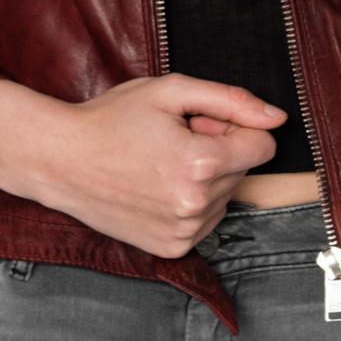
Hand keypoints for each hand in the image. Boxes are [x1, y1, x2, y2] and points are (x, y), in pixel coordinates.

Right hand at [31, 74, 288, 258]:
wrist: (62, 160)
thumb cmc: (113, 119)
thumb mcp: (171, 92)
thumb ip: (231, 101)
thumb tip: (278, 118)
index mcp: (201, 164)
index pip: (263, 146)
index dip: (233, 126)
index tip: (199, 122)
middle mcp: (196, 206)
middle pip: (243, 170)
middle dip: (219, 150)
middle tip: (172, 138)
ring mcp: (183, 233)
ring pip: (226, 196)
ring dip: (205, 177)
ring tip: (160, 162)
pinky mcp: (171, 249)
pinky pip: (206, 220)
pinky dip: (191, 202)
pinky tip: (156, 186)